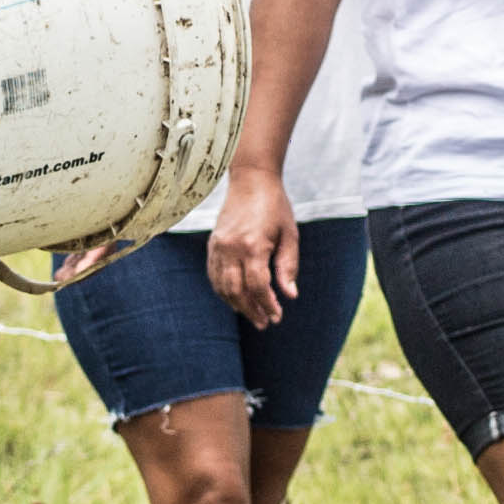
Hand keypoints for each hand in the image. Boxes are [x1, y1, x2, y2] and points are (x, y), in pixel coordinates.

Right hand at [206, 166, 298, 321]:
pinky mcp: (213, 244)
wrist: (251, 180)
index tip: (277, 316)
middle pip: (237, 291)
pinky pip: (214, 275)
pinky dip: (223, 291)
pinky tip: (235, 299)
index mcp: (254, 245)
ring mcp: (219, 246)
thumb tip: (289, 295)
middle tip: (264, 323)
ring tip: (252, 314)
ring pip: (222, 286)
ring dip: (236, 305)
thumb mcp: (290, 235)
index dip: (267, 305)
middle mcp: (232, 247)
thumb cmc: (276, 207)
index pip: (258, 286)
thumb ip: (288, 266)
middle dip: (251, 311)